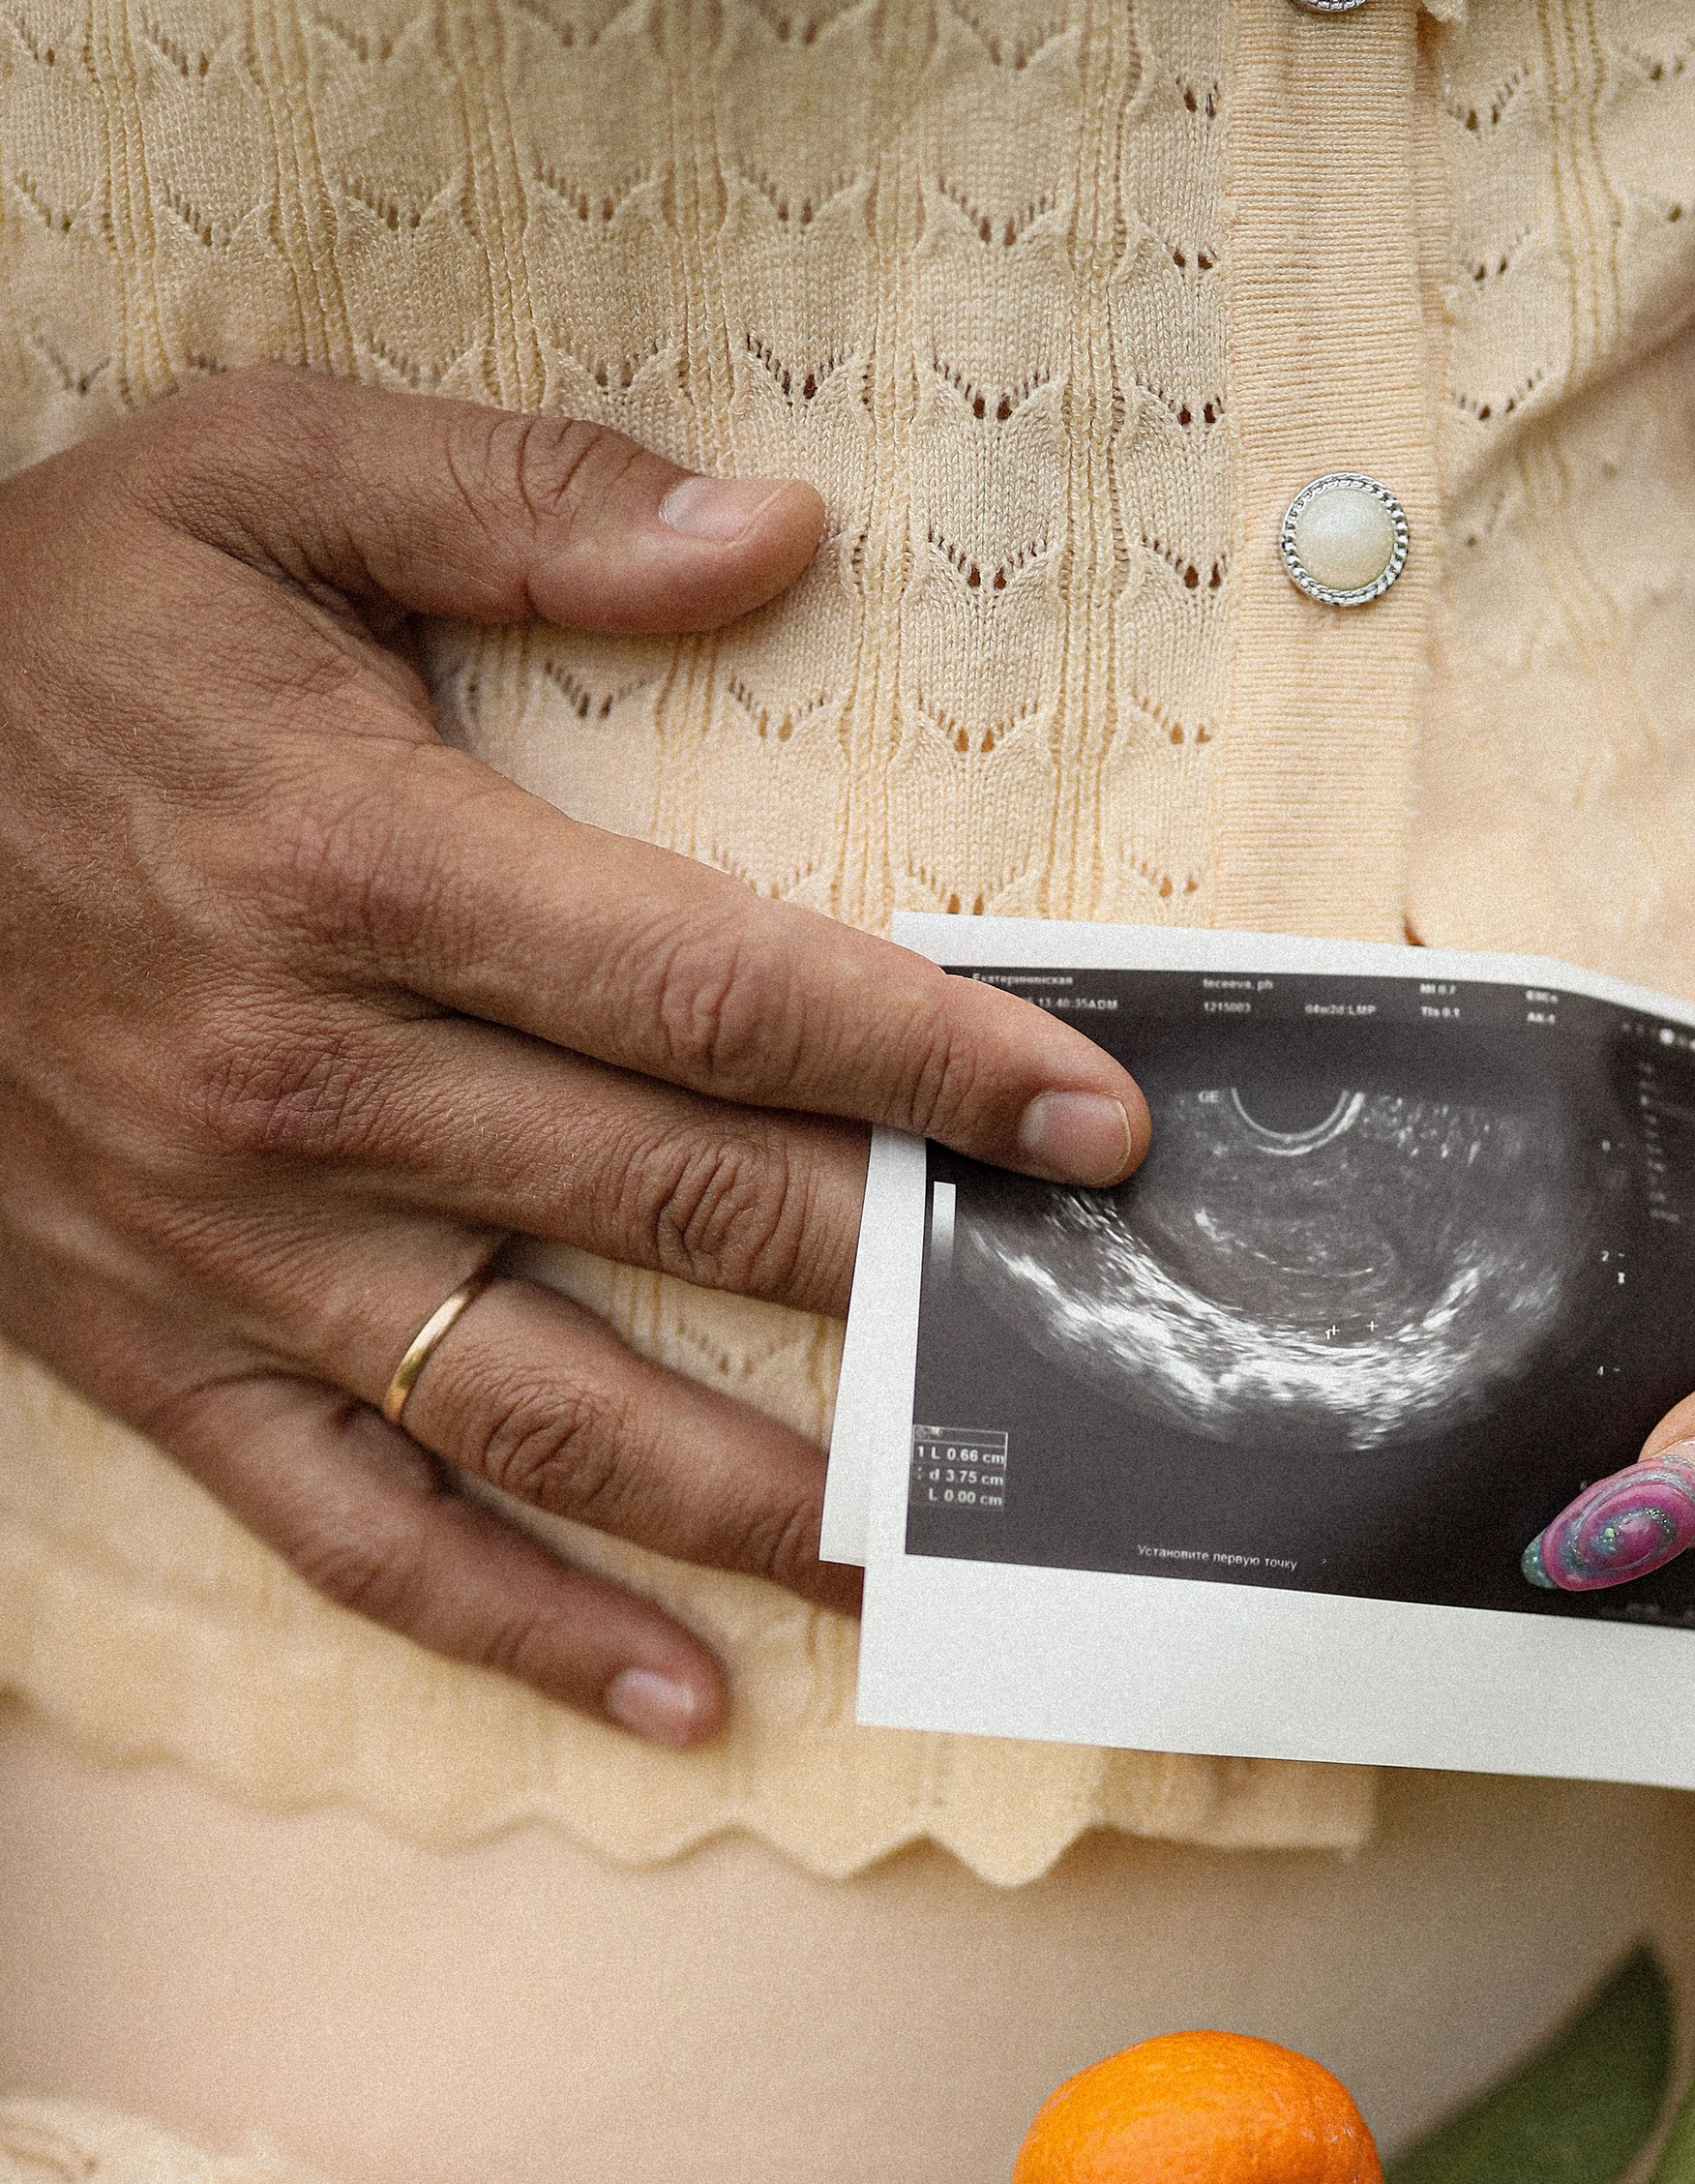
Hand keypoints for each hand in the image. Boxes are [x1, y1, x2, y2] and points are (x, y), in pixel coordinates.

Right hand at [0, 371, 1149, 1744]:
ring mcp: (233, 1249)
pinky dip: (523, 1631)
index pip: (709, 993)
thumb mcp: (248, 475)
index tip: (1090, 1124)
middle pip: (670, 1205)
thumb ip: (512, 500)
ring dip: (759, 1495)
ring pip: (550, 1408)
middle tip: (1068, 1342)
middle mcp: (306, 1084)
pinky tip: (680, 1697)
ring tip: (930, 1546)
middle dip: (896, 1270)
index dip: (922, 1062)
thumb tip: (769, 534)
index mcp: (357, 863)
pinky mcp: (160, 1357)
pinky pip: (361, 1535)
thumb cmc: (39, 633)